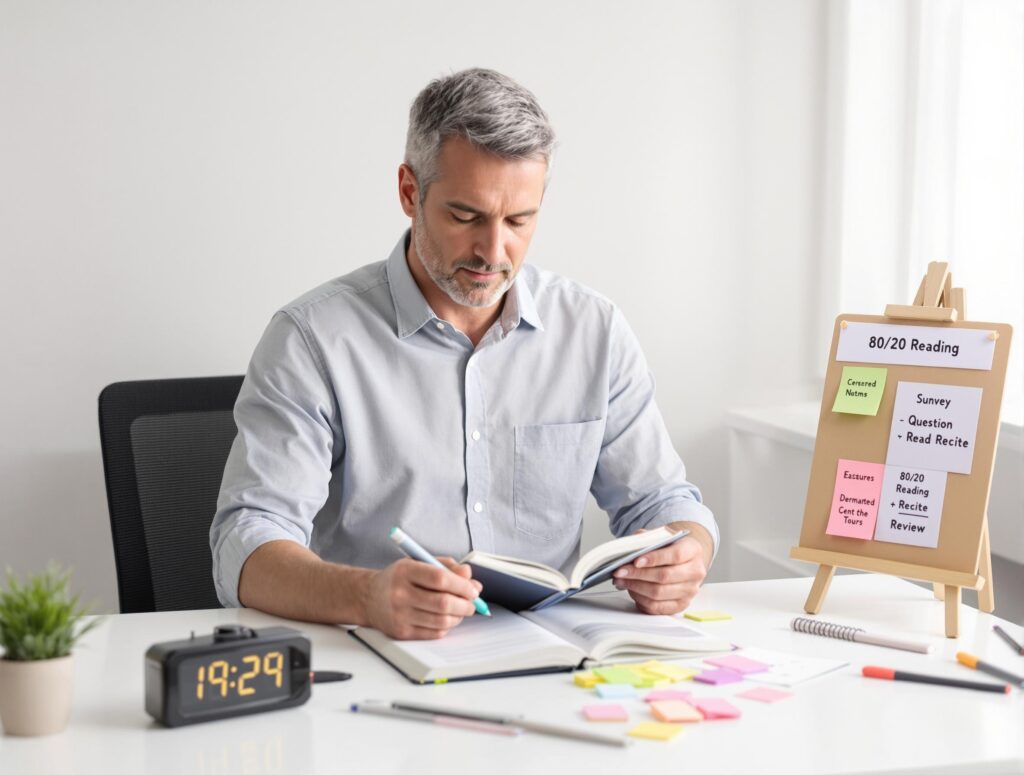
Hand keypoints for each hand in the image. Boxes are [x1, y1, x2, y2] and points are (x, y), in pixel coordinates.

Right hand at [362, 557, 482, 639]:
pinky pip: (434, 633)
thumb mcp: (419, 562)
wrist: (368, 597)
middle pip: (443, 603)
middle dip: (465, 604)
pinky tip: (447, 619)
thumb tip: (469, 576)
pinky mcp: (401, 632)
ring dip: (458, 617)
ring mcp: (399, 615)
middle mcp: (400, 594)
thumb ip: (446, 566)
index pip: (440, 579)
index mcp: (405, 571)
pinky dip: (447, 627)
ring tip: (461, 610)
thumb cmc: (399, 578)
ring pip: (441, 621)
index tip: (472, 589)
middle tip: (472, 603)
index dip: (462, 585)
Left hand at [612, 530, 707, 614]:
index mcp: (693, 550)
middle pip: (664, 576)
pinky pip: (657, 607)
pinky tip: (632, 590)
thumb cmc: (670, 547)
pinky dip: (640, 600)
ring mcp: (690, 590)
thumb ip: (646, 538)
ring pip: (659, 593)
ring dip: (635, 587)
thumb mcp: (661, 536)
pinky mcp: (681, 604)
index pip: (675, 555)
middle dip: (638, 574)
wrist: (684, 560)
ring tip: (621, 580)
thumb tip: (628, 547)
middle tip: (620, 571)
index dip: (654, 559)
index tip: (636, 560)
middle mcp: (695, 572)